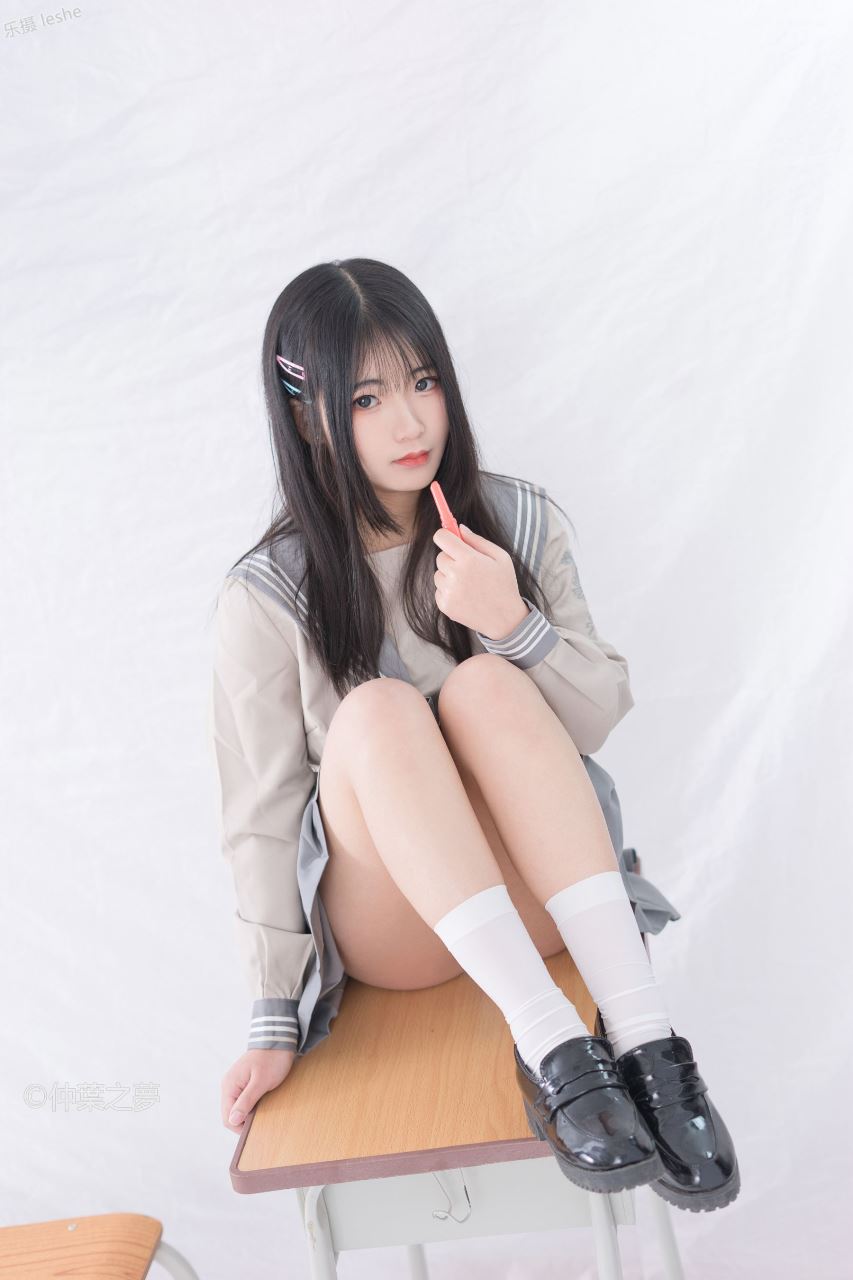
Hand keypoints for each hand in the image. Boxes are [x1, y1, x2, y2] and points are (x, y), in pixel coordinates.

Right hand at [221, 1048, 295, 1133]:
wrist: (280, 1040)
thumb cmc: (272, 1059)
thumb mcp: (261, 1082)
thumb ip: (246, 1101)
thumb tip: (232, 1120)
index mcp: (229, 1086)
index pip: (227, 1118)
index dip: (241, 1127)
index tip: (257, 1128)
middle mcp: (229, 1085)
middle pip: (231, 1115)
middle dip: (245, 1120)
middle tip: (263, 1118)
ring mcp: (235, 1084)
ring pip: (238, 1109)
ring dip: (249, 1113)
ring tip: (264, 1109)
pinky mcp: (243, 1083)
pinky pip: (243, 1101)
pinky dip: (252, 1106)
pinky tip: (263, 1103)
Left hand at [432, 524, 529, 638]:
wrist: (505, 619)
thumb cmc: (504, 584)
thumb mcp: (500, 557)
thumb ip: (477, 540)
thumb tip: (459, 528)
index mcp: (468, 559)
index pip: (441, 537)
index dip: (446, 536)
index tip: (451, 540)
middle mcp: (455, 575)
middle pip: (440, 556)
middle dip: (451, 558)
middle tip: (469, 568)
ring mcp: (448, 591)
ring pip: (438, 574)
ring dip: (449, 576)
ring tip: (469, 584)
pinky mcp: (444, 605)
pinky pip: (439, 590)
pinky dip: (448, 591)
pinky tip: (465, 595)